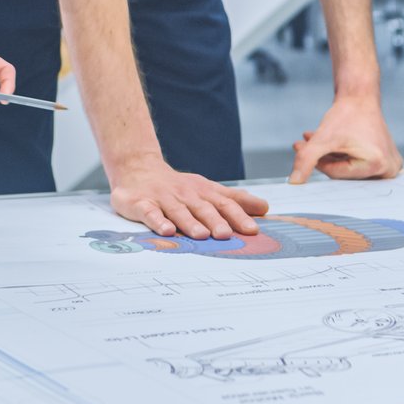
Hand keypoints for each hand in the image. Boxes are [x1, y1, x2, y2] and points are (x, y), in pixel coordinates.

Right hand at [109, 155, 269, 239]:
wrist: (138, 168)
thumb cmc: (179, 187)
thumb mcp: (208, 189)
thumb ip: (235, 200)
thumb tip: (265, 208)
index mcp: (203, 192)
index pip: (224, 204)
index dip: (238, 216)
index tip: (252, 230)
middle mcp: (185, 195)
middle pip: (203, 209)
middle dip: (215, 221)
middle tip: (226, 235)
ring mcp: (163, 199)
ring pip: (179, 211)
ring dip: (190, 223)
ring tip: (201, 235)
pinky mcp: (141, 203)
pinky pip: (150, 213)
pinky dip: (158, 221)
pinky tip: (166, 230)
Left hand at [290, 95, 403, 183]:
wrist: (360, 97)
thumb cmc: (346, 114)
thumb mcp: (323, 138)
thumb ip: (306, 159)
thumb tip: (293, 182)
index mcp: (378, 164)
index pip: (338, 174)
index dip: (317, 161)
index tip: (300, 147)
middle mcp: (388, 169)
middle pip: (344, 174)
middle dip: (322, 159)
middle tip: (301, 144)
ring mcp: (389, 166)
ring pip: (349, 169)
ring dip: (328, 156)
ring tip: (310, 140)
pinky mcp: (385, 161)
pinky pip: (357, 165)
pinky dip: (340, 155)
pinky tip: (325, 143)